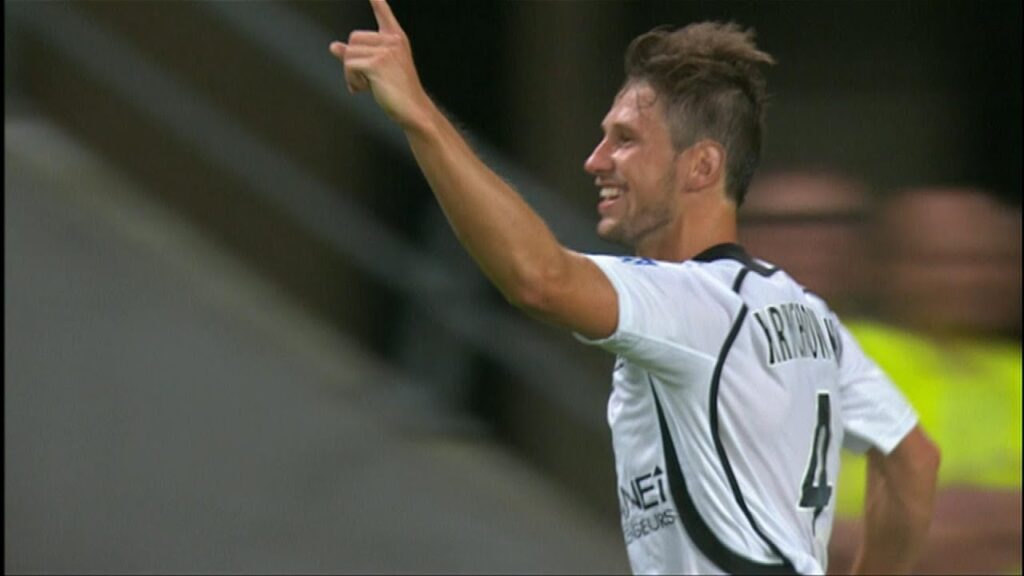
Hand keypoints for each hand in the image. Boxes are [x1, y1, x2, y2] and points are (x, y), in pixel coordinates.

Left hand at [329, 0, 429, 129]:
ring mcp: (386, 51)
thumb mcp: (375, 70)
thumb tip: (333, 46)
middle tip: (361, 80)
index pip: (384, 13)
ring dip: (350, 73)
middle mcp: (392, 40)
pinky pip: (350, 65)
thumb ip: (355, 55)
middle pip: (354, 38)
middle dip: (351, 60)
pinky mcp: (377, 64)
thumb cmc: (396, 91)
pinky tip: (361, 89)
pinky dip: (351, 79)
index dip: (377, 1)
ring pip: (349, 53)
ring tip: (363, 86)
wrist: (413, 110)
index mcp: (395, 39)